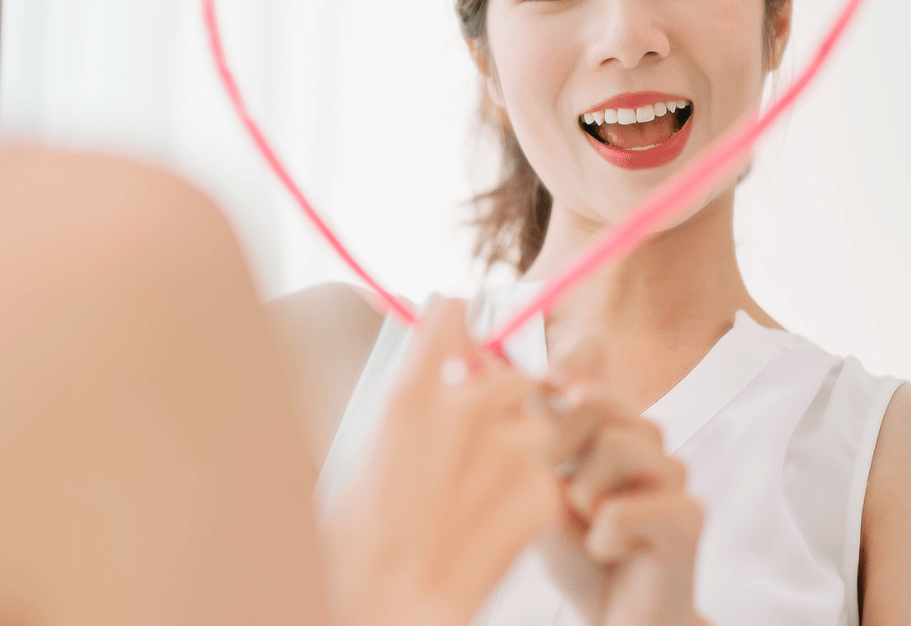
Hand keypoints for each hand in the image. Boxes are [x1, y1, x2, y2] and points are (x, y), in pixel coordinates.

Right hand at [323, 300, 559, 625]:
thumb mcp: (364, 450)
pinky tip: (499, 517)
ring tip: (487, 484)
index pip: (453, 314)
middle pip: (507, 370)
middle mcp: (466, 408)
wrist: (394, 602)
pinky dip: (534, 489)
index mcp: (410, 391)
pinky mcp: (541, 492)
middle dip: (500, 393)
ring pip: (537, 419)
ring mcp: (511, 449)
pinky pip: (548, 472)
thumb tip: (432, 375)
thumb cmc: (362, 540)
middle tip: (480, 431)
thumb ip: (408, 400)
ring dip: (522, 441)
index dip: (460, 328)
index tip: (463, 340)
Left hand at [539, 384, 707, 625]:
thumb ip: (539, 448)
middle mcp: (649, 443)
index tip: (534, 390)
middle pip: (597, 402)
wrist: (620, 621)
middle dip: (559, 444)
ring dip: (583, 497)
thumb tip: (535, 394)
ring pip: (615, 447)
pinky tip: (614, 554)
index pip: (582, 383)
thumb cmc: (579, 556)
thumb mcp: (541, 496)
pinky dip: (601, 540)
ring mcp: (675, 477)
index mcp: (614, 429)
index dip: (552, 384)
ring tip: (591, 527)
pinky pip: (620, 510)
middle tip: (560, 492)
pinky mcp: (688, 517)